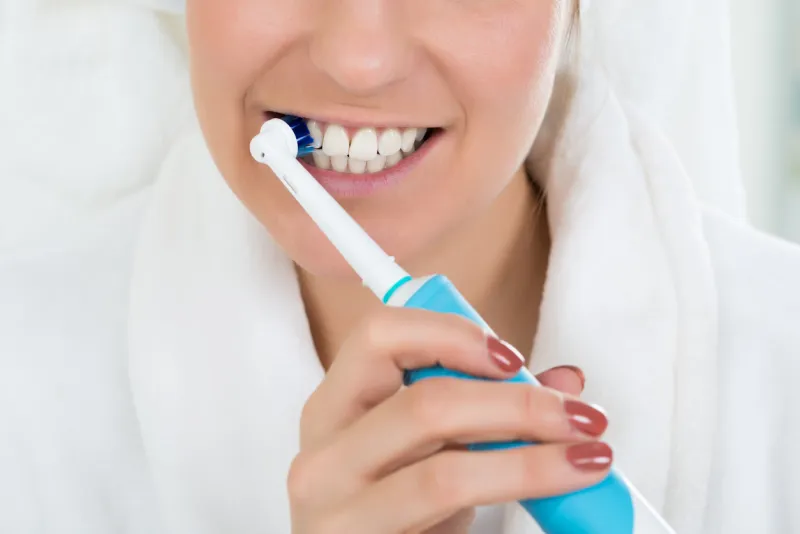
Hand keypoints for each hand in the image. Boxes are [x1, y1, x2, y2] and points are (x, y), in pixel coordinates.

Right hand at [289, 308, 609, 533]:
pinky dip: (518, 491)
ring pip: (445, 473)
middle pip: (424, 405)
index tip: (514, 358)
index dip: (451, 334)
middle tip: (579, 416)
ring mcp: (338, 515)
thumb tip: (566, 381)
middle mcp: (323, 458)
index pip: (379, 336)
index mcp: (333, 409)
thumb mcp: (431, 452)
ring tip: (589, 457)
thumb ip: (487, 410)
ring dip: (531, 460)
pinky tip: (561, 496)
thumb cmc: (399, 512)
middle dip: (517, 405)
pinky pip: (453, 516)